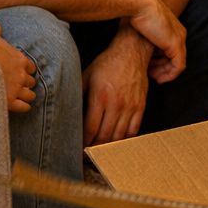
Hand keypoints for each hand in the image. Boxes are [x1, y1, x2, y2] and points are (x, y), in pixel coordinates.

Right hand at [0, 16, 36, 112]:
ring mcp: (17, 89)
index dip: (25, 70)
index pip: (30, 67)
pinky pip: (24, 107)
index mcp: (19, 59)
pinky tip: (19, 106)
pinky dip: (23, 107)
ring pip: (30, 95)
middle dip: (25, 83)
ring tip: (21, 98)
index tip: (20, 72)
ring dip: (26, 96)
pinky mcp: (10, 101)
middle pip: (30, 81)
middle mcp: (21, 75)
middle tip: (19, 86)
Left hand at [82, 27, 151, 144]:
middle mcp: (116, 103)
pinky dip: (124, 139)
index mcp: (100, 96)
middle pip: (105, 135)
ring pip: (119, 136)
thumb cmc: (107, 63)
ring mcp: (130, 106)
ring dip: (109, 146)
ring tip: (101, 151)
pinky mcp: (141, 106)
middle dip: (95, 148)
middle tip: (88, 155)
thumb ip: (78, 93)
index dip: (84, 142)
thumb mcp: (86, 75)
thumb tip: (67, 111)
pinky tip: (117, 142)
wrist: (131, 52)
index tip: (79, 149)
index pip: (90, 128)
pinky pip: (133, 130)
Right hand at [126, 0, 187, 77]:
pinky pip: (178, 67)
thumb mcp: (140, 28)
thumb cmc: (134, 13)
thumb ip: (142, 38)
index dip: (159, 61)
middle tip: (150, 75)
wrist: (139, 3)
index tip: (147, 67)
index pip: (170, 50)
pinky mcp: (175, 45)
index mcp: (171, 28)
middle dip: (162, 69)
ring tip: (152, 77)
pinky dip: (169, 75)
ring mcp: (179, 39)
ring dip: (164, 73)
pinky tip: (158, 79)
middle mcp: (179, 33)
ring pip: (177, 64)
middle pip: (175, 58)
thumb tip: (133, 46)